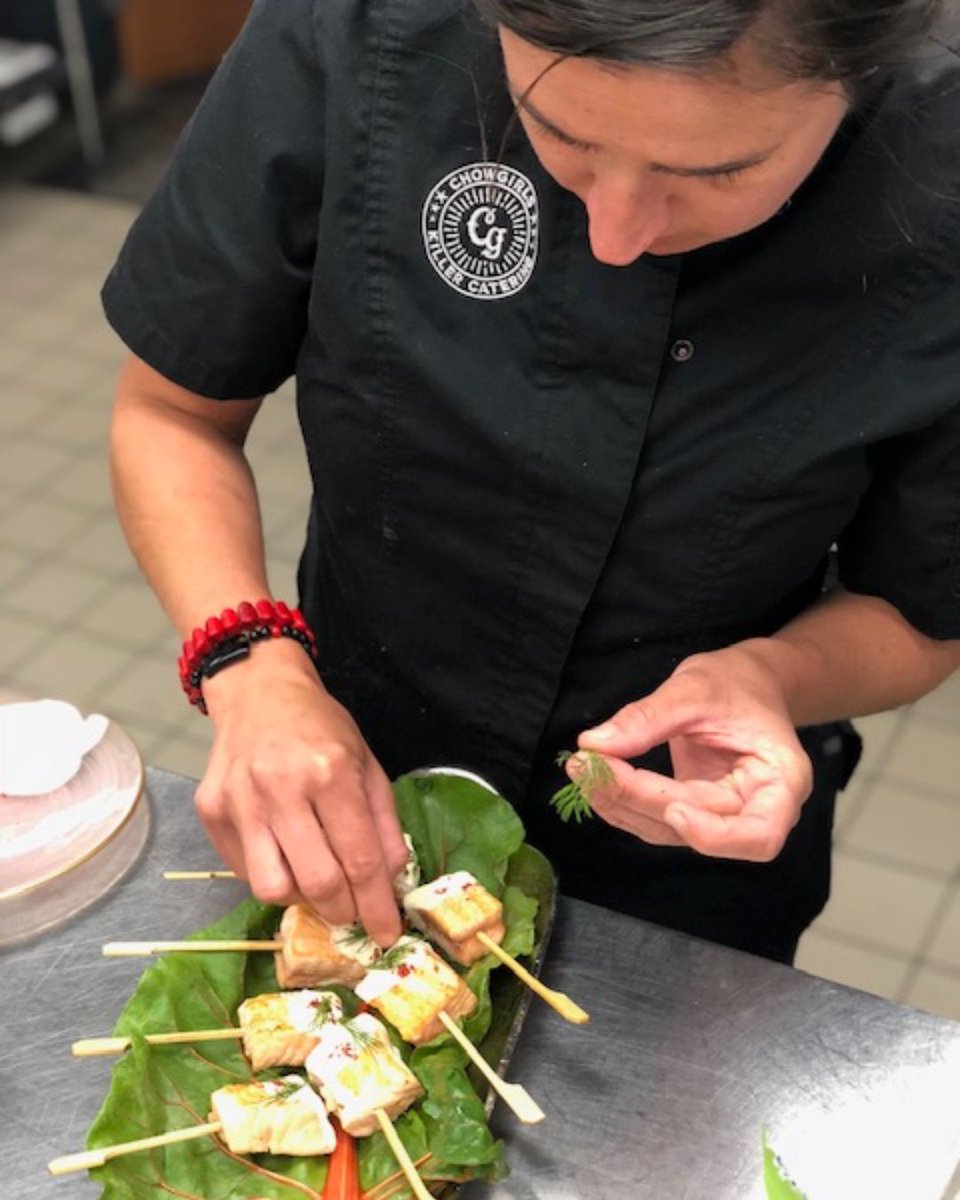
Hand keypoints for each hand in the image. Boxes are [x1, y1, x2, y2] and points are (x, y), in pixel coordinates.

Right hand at [194, 639, 408, 944]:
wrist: (258, 691)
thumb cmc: (320, 726)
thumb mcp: (367, 763)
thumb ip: (383, 823)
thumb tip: (390, 880)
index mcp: (331, 771)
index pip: (359, 860)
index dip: (377, 906)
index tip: (388, 934)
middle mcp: (282, 788)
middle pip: (318, 882)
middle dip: (344, 911)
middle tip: (354, 913)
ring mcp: (240, 801)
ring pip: (272, 888)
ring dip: (302, 899)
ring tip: (316, 880)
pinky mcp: (211, 811)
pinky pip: (243, 870)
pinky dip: (272, 875)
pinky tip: (285, 854)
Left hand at [571, 644, 812, 860]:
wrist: (747, 681)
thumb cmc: (737, 682)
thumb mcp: (695, 688)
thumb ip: (648, 718)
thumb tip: (596, 744)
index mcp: (782, 781)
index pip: (759, 835)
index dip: (714, 836)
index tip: (671, 808)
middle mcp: (758, 809)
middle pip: (699, 828)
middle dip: (640, 800)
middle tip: (591, 767)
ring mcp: (724, 815)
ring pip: (669, 831)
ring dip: (622, 805)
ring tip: (583, 769)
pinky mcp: (694, 809)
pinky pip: (657, 818)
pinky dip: (623, 802)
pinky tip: (595, 778)